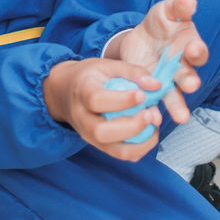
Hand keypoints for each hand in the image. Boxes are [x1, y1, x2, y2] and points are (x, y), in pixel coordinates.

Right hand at [43, 58, 163, 160]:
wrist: (64, 92)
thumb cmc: (88, 77)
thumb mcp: (106, 65)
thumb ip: (131, 71)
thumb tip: (156, 85)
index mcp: (82, 92)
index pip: (97, 100)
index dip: (122, 100)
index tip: (142, 95)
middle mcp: (82, 118)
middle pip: (102, 131)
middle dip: (132, 126)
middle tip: (152, 114)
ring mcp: (89, 135)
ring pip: (114, 149)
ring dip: (140, 141)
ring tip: (154, 124)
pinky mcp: (99, 145)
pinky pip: (121, 155)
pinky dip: (140, 148)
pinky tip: (149, 132)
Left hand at [105, 0, 207, 123]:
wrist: (139, 40)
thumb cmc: (159, 23)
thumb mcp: (165, 11)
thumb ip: (178, 8)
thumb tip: (189, 0)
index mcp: (188, 46)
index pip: (198, 51)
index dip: (196, 51)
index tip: (192, 49)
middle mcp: (181, 67)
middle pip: (189, 76)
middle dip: (190, 81)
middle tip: (191, 85)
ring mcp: (167, 80)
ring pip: (175, 95)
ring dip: (179, 106)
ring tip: (182, 117)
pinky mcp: (151, 89)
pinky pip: (154, 101)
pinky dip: (155, 109)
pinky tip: (154, 118)